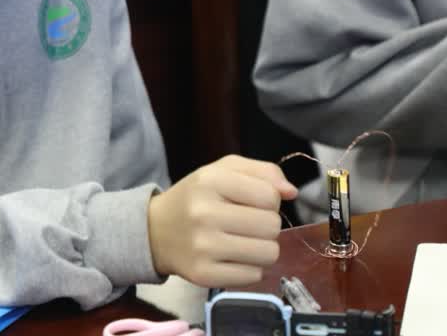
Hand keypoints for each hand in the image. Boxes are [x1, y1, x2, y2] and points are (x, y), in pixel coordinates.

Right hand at [147, 155, 297, 286]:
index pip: (270, 196)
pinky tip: (232, 257)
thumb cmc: (195, 197)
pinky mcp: (204, 275)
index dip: (269, 201)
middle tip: (245, 224)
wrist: (155, 231)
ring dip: (262, 248)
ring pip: (269, 253)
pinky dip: (249, 267)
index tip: (252, 203)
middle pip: (272, 226)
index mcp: (210, 180)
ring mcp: (202, 247)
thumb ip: (262, 171)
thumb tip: (291, 192)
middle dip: (266, 225)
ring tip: (242, 241)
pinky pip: (254, 276)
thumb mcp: (222, 171)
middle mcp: (204, 213)